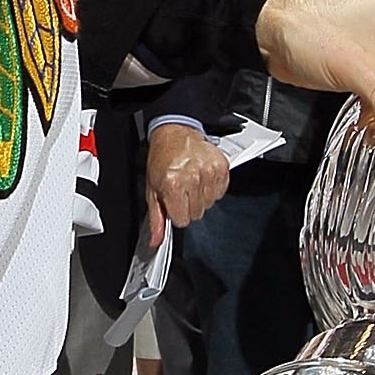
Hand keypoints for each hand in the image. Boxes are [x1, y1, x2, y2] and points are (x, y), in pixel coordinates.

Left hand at [146, 122, 230, 244]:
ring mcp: (209, 172)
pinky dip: (211, 188)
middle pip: (196, 214)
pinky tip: (201, 177)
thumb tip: (155, 241)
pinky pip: (220, 192)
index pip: (182, 220)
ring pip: (209, 204)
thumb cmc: (162, 159)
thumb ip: (156, 218)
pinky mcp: (221, 168)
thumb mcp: (152, 189)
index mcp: (173, 185)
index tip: (173, 201)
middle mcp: (193, 178)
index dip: (176, 212)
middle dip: (187, 205)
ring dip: (200, 196)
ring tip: (191, 181)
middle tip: (181, 188)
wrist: (175, 133)